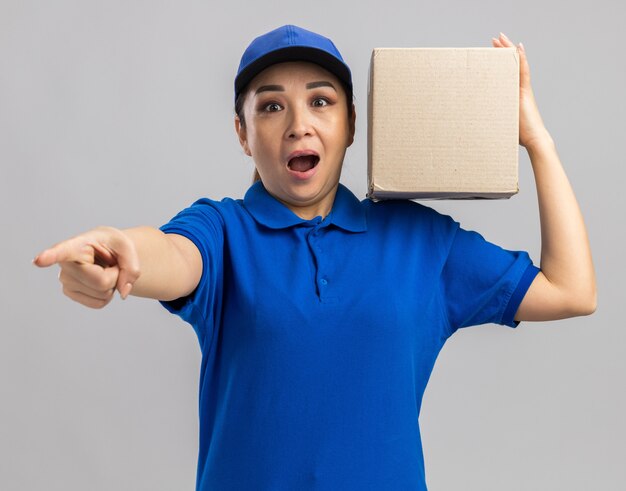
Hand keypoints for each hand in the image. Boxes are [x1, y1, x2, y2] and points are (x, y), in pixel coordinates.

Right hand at [33, 226, 140, 308]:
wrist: (105, 253)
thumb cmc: (113, 246)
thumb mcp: (127, 248)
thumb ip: (132, 268)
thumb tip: (122, 292)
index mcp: (78, 244)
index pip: (63, 251)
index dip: (51, 256)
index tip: (39, 261)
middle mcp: (66, 263)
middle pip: (101, 281)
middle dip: (115, 276)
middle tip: (110, 264)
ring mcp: (65, 280)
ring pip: (102, 294)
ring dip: (111, 285)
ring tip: (103, 270)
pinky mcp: (69, 293)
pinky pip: (99, 303)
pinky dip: (107, 295)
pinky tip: (99, 282)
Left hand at [492, 33, 551, 148]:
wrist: (534, 140)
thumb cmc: (518, 135)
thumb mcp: (502, 122)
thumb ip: (494, 117)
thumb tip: (478, 122)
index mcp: (514, 94)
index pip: (507, 73)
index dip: (502, 61)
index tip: (494, 50)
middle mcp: (520, 89)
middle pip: (511, 65)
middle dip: (503, 51)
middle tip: (495, 39)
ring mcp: (523, 89)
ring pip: (516, 64)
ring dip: (509, 50)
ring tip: (501, 38)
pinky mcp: (525, 92)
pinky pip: (523, 72)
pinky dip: (521, 59)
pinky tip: (518, 47)